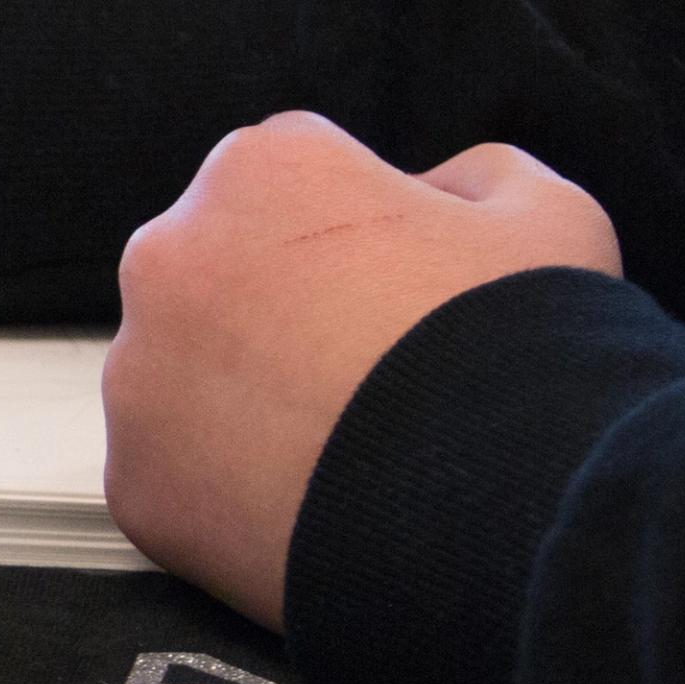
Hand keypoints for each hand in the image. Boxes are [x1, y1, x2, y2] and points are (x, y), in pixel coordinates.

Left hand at [103, 113, 619, 625]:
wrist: (517, 514)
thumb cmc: (533, 353)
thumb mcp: (550, 218)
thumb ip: (478, 177)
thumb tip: (435, 190)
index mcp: (261, 169)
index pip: (296, 181)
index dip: (364, 239)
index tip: (406, 297)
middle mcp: (168, 255)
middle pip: (221, 275)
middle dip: (284, 314)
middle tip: (372, 380)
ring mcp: (138, 374)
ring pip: (186, 376)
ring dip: (247, 401)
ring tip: (348, 449)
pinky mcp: (134, 482)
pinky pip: (176, 476)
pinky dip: (228, 492)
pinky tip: (313, 508)